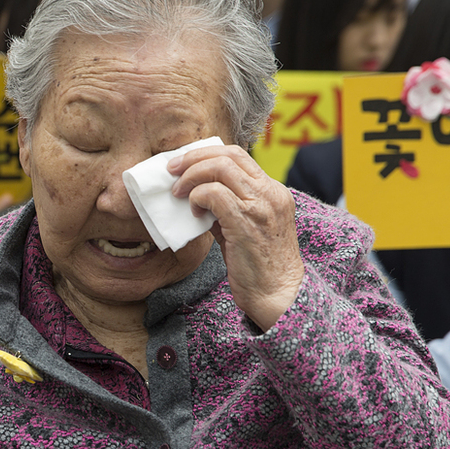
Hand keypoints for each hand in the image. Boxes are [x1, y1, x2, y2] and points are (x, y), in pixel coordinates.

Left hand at [168, 144, 304, 330]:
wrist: (277, 294)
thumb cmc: (259, 266)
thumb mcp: (245, 227)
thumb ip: (227, 207)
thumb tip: (197, 194)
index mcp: (273, 191)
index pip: (238, 155)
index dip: (206, 154)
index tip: (184, 164)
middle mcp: (270, 193)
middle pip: (227, 155)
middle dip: (193, 158)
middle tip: (172, 171)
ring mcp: (260, 206)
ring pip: (220, 168)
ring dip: (192, 177)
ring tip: (178, 193)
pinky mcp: (246, 222)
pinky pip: (214, 194)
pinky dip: (197, 197)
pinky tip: (193, 212)